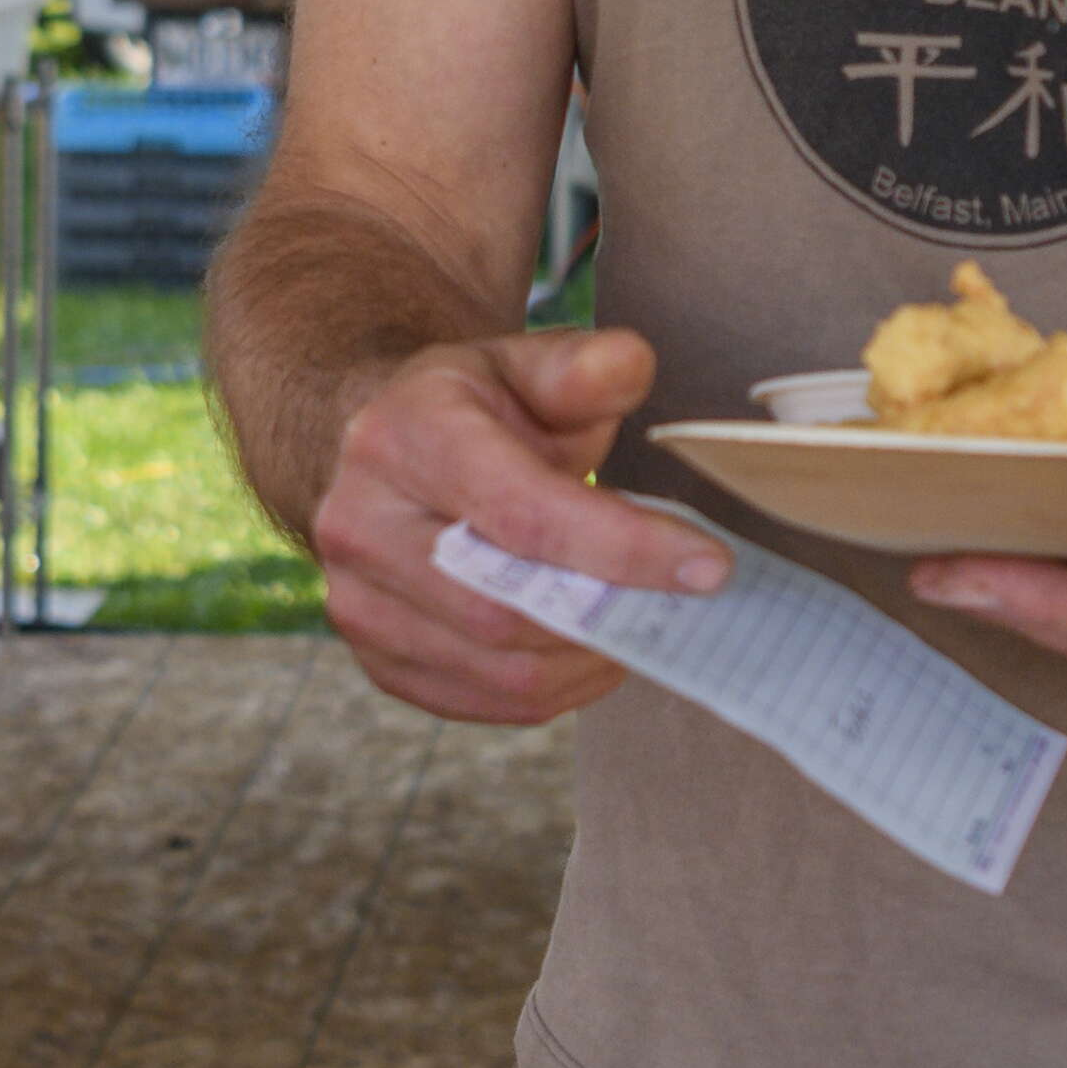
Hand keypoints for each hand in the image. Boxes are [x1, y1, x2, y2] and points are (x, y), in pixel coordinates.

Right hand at [309, 330, 711, 724]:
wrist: (376, 455)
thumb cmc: (467, 411)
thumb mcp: (521, 365)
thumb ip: (580, 367)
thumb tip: (630, 365)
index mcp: (403, 439)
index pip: (522, 513)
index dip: (622, 547)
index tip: (708, 565)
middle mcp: (362, 525)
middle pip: (506, 608)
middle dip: (611, 612)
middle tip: (682, 601)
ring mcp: (358, 603)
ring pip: (500, 668)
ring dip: (590, 659)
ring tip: (638, 620)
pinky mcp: (377, 660)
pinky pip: (484, 702)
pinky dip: (555, 689)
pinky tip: (588, 650)